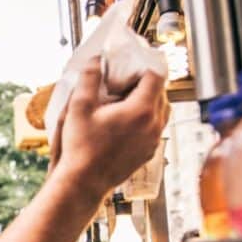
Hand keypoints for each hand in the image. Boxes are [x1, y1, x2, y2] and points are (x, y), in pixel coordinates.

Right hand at [48, 57, 168, 197]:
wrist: (84, 182)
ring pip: (162, 111)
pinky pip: (155, 128)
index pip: (156, 76)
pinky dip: (146, 119)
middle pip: (162, 93)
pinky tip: (126, 120)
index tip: (135, 61)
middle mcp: (153, 125)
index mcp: (140, 110)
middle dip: (148, 82)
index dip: (146, 64)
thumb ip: (89, 78)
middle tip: (129, 78)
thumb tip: (96, 59)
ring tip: (128, 98)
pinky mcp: (149, 153)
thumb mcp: (80, 106)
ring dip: (149, 101)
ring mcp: (153, 141)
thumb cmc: (81, 147)